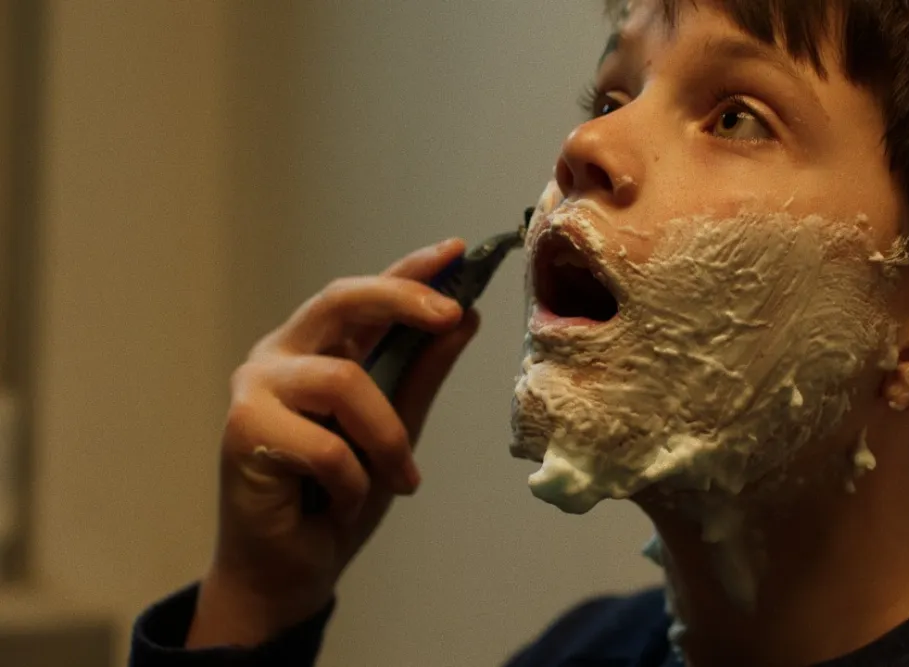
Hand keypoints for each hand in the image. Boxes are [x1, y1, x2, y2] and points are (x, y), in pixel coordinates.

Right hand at [186, 238, 479, 647]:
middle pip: (341, 299)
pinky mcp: (241, 429)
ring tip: (396, 480)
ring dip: (385, 438)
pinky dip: (350, 482)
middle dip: (403, 300)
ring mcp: (256, 388)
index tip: (457, 251)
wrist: (291, 571)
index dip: (410, 269)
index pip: (365, 295)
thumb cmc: (335, 499)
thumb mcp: (397, 431)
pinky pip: (326, 445)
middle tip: (451, 316)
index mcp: (316, 350)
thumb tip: (464, 319)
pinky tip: (338, 504)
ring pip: (343, 380)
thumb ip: (422, 373)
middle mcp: (281, 356)